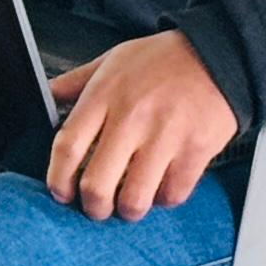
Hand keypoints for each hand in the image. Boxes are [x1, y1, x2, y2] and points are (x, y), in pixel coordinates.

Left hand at [42, 30, 240, 220]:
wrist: (219, 55)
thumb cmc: (164, 60)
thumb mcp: (113, 59)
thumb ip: (77, 81)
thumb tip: (47, 95)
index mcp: (105, 96)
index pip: (67, 147)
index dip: (58, 179)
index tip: (61, 192)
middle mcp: (131, 118)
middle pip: (97, 184)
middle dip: (93, 206)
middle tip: (97, 207)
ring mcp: (165, 136)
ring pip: (134, 199)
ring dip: (128, 209)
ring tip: (129, 202)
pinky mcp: (195, 150)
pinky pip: (172, 194)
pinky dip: (163, 199)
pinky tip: (160, 187)